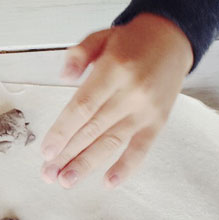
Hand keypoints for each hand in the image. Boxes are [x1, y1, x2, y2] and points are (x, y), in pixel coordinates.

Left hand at [40, 13, 193, 188]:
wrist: (172, 39)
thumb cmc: (130, 41)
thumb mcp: (99, 37)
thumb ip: (78, 54)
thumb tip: (63, 77)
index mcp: (113, 70)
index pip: (83, 107)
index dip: (63, 131)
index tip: (46, 150)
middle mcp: (130, 94)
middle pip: (93, 130)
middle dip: (68, 155)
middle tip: (48, 174)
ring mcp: (146, 111)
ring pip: (112, 143)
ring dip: (87, 165)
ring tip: (66, 181)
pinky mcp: (158, 122)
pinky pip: (141, 149)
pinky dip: (126, 167)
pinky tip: (109, 182)